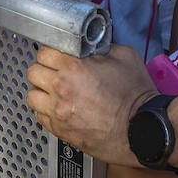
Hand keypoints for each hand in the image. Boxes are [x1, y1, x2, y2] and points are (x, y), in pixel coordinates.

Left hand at [25, 43, 157, 165]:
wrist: (145, 129)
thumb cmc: (137, 95)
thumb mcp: (125, 56)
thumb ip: (101, 47)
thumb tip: (90, 47)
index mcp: (74, 67)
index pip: (44, 51)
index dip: (51, 52)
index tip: (58, 56)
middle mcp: (61, 88)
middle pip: (33, 72)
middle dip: (44, 69)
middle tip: (55, 72)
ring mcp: (58, 111)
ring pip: (32, 95)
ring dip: (41, 91)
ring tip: (54, 92)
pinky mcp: (60, 130)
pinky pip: (39, 116)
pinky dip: (45, 110)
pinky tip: (59, 108)